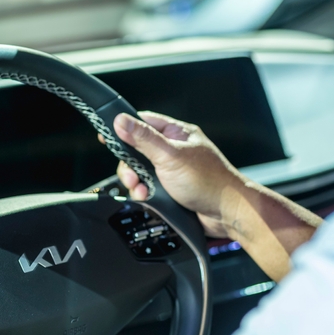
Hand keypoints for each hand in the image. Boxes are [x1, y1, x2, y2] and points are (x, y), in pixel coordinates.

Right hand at [110, 111, 246, 238]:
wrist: (226, 213)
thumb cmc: (209, 181)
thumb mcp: (171, 156)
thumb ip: (144, 138)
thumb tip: (121, 121)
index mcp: (176, 133)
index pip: (143, 122)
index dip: (124, 128)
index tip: (107, 135)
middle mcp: (173, 150)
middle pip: (137, 150)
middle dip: (130, 165)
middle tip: (133, 175)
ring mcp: (171, 170)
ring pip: (140, 171)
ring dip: (136, 182)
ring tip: (143, 189)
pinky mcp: (170, 188)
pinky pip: (147, 187)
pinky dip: (144, 193)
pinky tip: (149, 197)